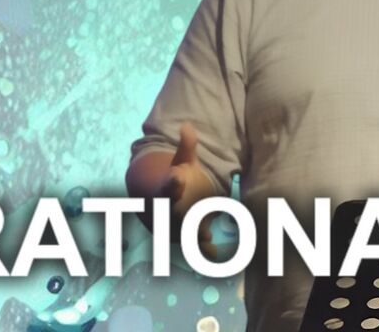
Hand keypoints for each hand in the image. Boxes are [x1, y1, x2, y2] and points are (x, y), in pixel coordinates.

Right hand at [161, 122, 218, 254]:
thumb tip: (187, 125)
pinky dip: (206, 250)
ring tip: (208, 237)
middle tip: (195, 214)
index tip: (177, 178)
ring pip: (185, 233)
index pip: (169, 186)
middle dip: (184, 216)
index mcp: (169, 189)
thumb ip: (187, 147)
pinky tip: (217, 253)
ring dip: (196, 236)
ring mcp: (177, 225)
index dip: (173, 183)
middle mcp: (170, 209)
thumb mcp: (182, 162)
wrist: (161, 205)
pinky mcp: (188, 236)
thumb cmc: (177, 180)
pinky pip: (197, 245)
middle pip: (175, 214)